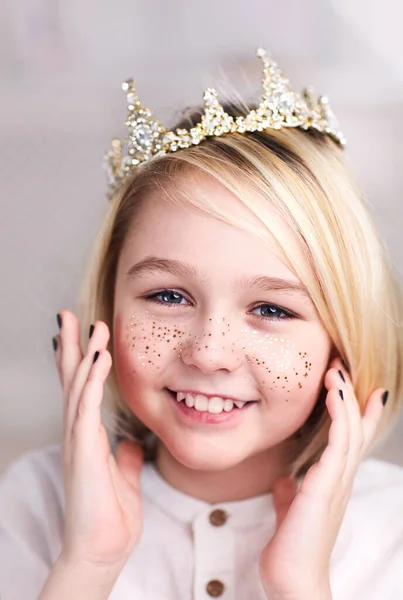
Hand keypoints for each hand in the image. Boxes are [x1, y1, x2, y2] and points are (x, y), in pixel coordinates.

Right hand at [53, 310, 143, 567]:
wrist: (102, 551)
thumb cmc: (110, 516)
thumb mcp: (123, 476)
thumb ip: (125, 456)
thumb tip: (132, 442)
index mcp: (87, 436)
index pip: (80, 389)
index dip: (80, 361)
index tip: (83, 333)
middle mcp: (78, 433)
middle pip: (71, 380)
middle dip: (71, 346)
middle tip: (70, 316)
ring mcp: (78, 441)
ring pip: (77, 387)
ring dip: (84, 354)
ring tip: (91, 326)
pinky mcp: (84, 451)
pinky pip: (87, 406)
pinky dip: (92, 379)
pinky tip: (98, 358)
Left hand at [259, 357, 386, 597]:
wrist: (292, 582)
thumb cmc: (292, 549)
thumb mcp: (290, 511)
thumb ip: (289, 494)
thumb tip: (283, 480)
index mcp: (333, 483)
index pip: (352, 442)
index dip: (360, 415)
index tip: (363, 390)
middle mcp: (340, 480)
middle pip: (355, 429)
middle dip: (352, 397)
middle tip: (345, 368)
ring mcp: (336, 483)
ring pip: (350, 431)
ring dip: (345, 399)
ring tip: (337, 371)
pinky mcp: (325, 487)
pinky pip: (338, 444)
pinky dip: (340, 417)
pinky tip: (335, 396)